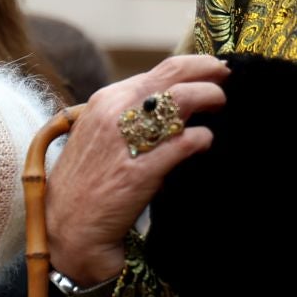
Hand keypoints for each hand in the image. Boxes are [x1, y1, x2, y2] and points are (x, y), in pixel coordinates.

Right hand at [44, 56, 229, 284]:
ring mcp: (129, 138)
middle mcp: (116, 111)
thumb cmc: (83, 185)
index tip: (212, 72)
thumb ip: (126, 116)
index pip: (161, 70)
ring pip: (185, 99)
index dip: (193, 68)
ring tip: (221, 107)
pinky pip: (187, 141)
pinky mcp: (143, 169)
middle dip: (209, 72)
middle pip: (176, 74)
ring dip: (211, 98)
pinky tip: (205, 144)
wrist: (68, 229)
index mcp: (106, 100)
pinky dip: (203, 138)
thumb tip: (166, 105)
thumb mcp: (97, 137)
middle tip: (227, 78)